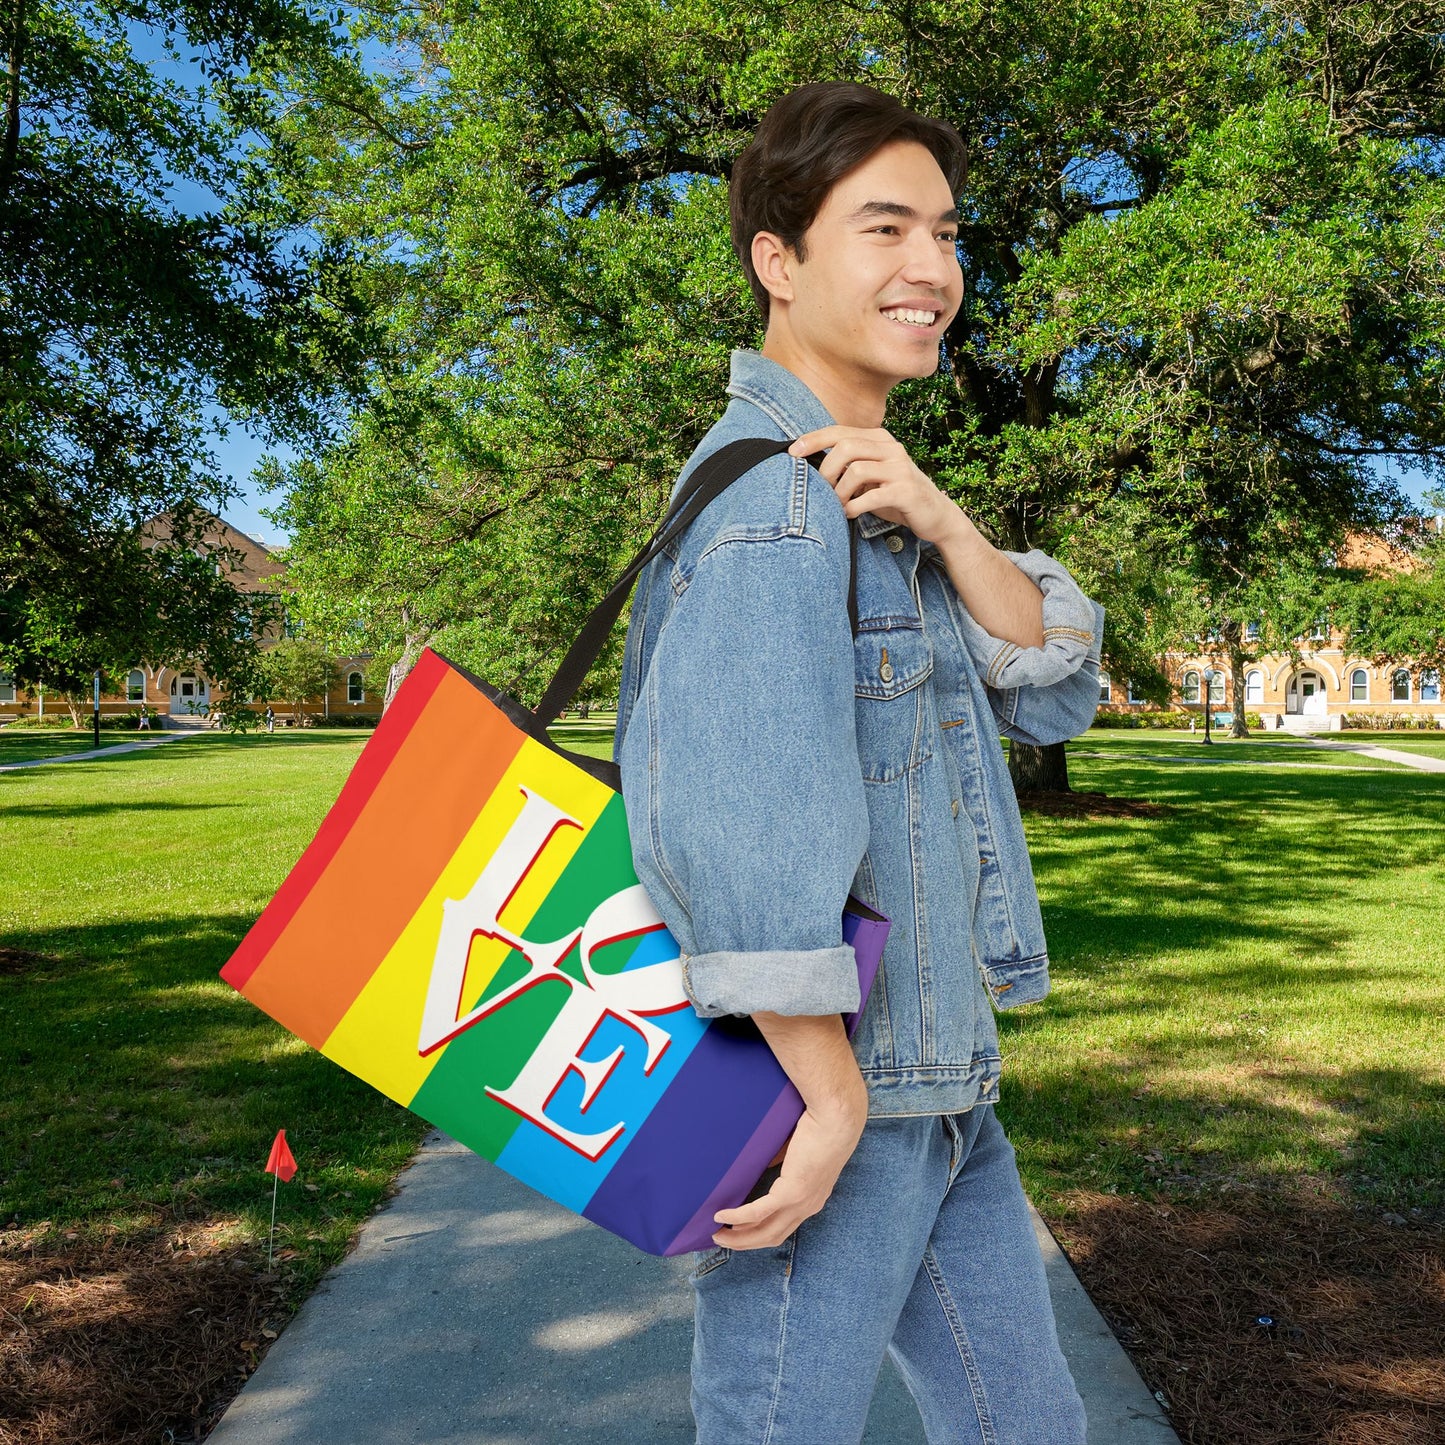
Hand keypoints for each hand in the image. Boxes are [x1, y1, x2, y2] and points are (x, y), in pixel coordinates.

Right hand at [711, 1093, 866, 1250]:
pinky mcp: (792, 1192)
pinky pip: (759, 1212)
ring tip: (717, 1233)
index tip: (738, 1233)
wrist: (836, 1118)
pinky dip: (738, 1216)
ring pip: (764, 1231)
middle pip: (771, 1236)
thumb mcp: (799, 1153)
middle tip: (721, 1238)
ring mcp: (800, 1203)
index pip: (782, 1228)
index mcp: (812, 1200)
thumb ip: (783, 1164)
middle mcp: (808, 1207)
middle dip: (744, 1242)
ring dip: (739, 1237)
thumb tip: (765, 1165)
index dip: (759, 1235)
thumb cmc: (822, 1128)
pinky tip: (721, 1215)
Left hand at [789, 426, 967, 545]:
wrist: (935, 515)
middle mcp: (891, 448)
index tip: (792, 451)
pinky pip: (871, 495)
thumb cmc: (895, 495)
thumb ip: (849, 466)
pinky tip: (849, 514)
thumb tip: (810, 467)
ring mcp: (900, 468)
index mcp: (880, 439)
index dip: (814, 439)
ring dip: (839, 492)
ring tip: (838, 506)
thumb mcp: (871, 476)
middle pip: (846, 447)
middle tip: (822, 491)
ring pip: (856, 470)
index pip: (840, 431)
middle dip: (826, 471)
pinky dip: (853, 507)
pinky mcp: (905, 491)